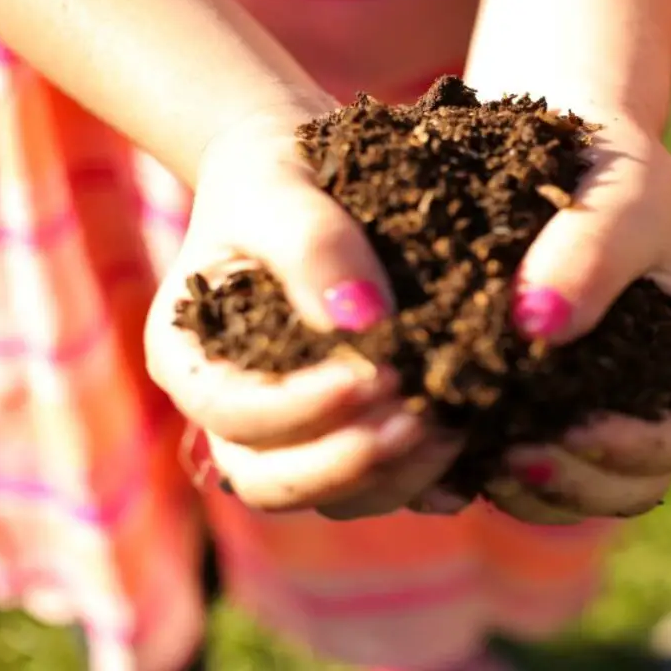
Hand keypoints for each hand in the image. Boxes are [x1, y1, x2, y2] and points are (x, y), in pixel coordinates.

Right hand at [145, 107, 462, 516]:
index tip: (374, 376)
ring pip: (332, 496)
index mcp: (191, 359)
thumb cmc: (277, 174)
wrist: (307, 177)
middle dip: (347, 463)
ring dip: (394, 476)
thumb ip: (312, 246)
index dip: (299, 409)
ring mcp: (295, 434)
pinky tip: (479, 455)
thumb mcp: (281, 188)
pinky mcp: (353, 435)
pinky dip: (428, 482)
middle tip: (420, 422)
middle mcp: (234, 413)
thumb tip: (364, 324)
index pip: (232, 413)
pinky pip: (384, 484)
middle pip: (271, 482)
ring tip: (456, 427)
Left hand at [479, 113, 670, 523]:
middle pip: (632, 484)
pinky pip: (521, 471)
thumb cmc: (608, 164)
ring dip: (530, 493)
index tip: (571, 430)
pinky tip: (449, 455)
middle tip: (509, 458)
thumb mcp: (623, 190)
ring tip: (478, 460)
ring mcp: (598, 413)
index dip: (636, 449)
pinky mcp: (538, 413)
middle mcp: (657, 398)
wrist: (553, 153)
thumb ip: (594, 249)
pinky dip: (488, 475)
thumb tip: (538, 326)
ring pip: (576, 492)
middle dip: (575, 484)